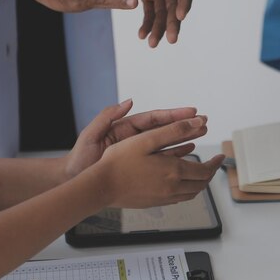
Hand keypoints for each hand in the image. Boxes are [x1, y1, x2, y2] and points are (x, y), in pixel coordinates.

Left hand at [65, 99, 200, 176]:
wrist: (75, 177)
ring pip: (167, 143)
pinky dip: (176, 154)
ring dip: (184, 138)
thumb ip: (108, 116)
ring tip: (201, 133)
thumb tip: (128, 102)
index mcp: (125, 127)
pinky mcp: (140, 165)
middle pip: (165, 129)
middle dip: (184, 125)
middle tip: (203, 121)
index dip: (173, 115)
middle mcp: (135, 138)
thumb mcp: (91, 133)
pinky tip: (189, 151)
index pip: (154, 118)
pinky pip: (162, 159)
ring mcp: (139, 152)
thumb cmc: (80, 156)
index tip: (190, 111)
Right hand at [90, 116, 223, 207]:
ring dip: (200, 183)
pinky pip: (178, 198)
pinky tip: (181, 183)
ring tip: (201, 173)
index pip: (205, 170)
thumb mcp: (147, 139)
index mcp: (174, 171)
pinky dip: (186, 190)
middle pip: (201, 184)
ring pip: (191, 193)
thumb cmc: (119, 161)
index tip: (220, 156)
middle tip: (214, 164)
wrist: (101, 186)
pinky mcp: (154, 203)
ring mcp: (163, 198)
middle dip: (210, 173)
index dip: (215, 163)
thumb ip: (174, 130)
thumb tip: (197, 122)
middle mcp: (172, 187)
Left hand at [136, 0, 194, 46]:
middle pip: (175, 5)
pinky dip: (146, 24)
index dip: (185, 1)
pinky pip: (149, 12)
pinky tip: (142, 36)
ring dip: (158, 29)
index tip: (181, 14)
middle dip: (173, 23)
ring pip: (162, 13)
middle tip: (171, 39)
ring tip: (153, 44)